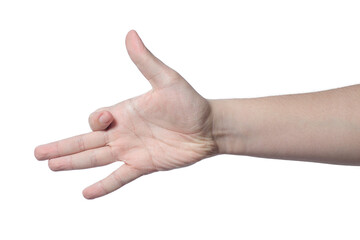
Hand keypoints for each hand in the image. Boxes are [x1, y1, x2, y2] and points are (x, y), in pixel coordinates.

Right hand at [34, 30, 217, 198]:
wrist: (209, 128)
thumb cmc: (190, 103)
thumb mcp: (166, 79)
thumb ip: (146, 61)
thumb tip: (131, 34)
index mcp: (125, 113)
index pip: (96, 120)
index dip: (94, 122)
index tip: (106, 121)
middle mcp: (123, 133)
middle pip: (85, 142)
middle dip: (62, 147)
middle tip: (38, 154)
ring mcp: (132, 151)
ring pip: (96, 159)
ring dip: (73, 163)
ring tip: (52, 166)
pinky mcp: (144, 165)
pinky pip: (119, 177)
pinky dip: (103, 185)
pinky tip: (86, 193)